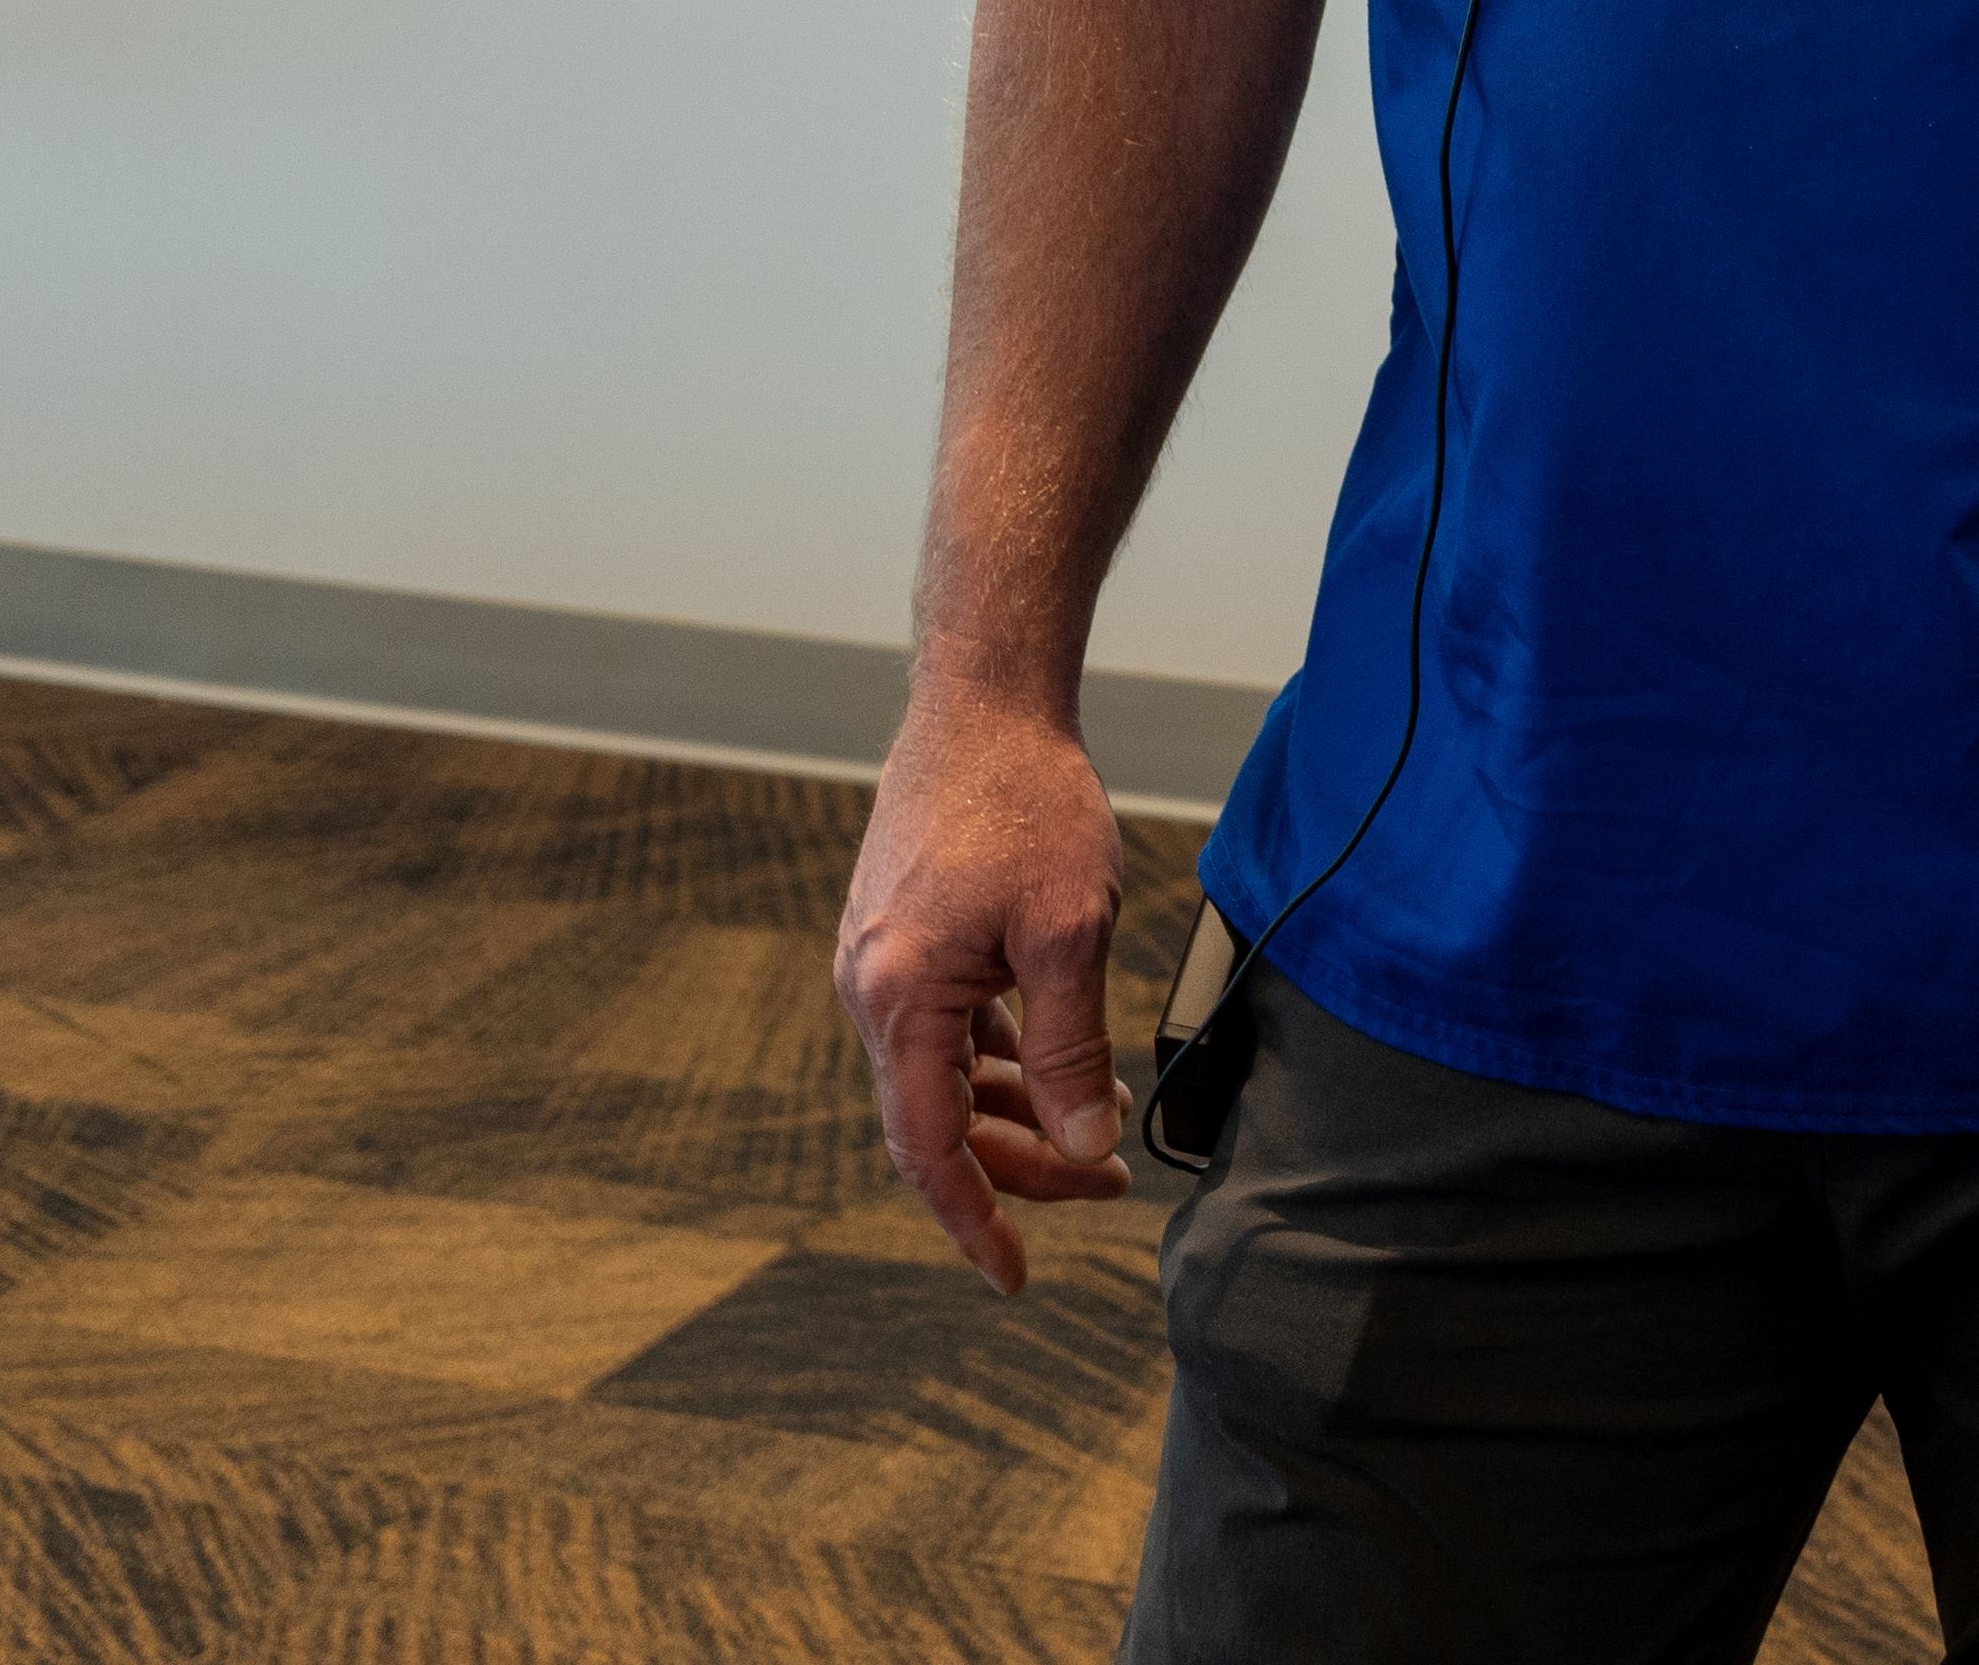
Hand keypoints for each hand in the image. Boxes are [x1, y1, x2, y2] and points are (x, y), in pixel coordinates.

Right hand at [834, 677, 1129, 1289]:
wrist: (984, 702)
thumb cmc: (1026, 803)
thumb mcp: (1069, 932)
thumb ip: (1070, 1048)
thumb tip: (1082, 1148)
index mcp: (899, 998)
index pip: (927, 1148)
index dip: (973, 1219)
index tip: (1013, 1276)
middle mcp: (873, 988)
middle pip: (939, 1119)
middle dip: (1020, 1163)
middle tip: (1105, 1184)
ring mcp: (884, 961)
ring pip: (947, 1075)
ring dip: (1019, 1110)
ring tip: (1101, 1126)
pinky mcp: (906, 936)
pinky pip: (949, 1028)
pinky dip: (1004, 1057)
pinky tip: (1063, 1066)